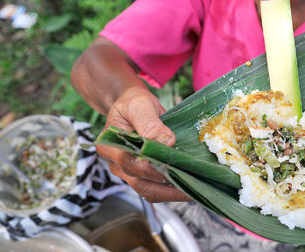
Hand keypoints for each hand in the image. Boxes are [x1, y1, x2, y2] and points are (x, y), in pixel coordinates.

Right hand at [97, 86, 190, 201]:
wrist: (133, 107)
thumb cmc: (133, 104)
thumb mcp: (139, 104)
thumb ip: (150, 123)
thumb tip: (166, 142)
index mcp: (110, 146)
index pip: (130, 163)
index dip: (153, 167)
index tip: (174, 163)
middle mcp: (116, 164)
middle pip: (140, 184)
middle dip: (167, 188)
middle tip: (193, 185)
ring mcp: (129, 172)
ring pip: (149, 191)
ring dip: (172, 193)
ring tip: (194, 190)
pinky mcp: (142, 175)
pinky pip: (156, 188)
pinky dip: (172, 190)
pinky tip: (189, 186)